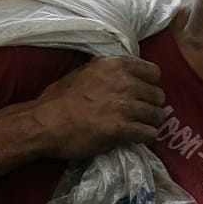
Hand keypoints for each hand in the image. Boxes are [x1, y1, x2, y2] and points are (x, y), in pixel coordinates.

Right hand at [28, 56, 165, 159]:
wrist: (44, 122)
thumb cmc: (58, 98)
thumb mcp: (84, 72)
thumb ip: (107, 72)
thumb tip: (122, 76)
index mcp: (115, 65)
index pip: (153, 72)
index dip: (151, 84)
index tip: (144, 93)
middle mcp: (124, 82)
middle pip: (157, 95)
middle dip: (152, 105)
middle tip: (143, 114)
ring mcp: (125, 106)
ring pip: (157, 115)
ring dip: (151, 122)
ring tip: (142, 127)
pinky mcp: (123, 129)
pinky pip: (149, 133)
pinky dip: (146, 137)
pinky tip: (138, 138)